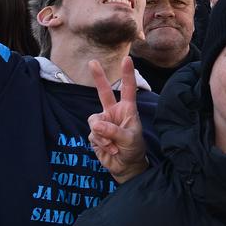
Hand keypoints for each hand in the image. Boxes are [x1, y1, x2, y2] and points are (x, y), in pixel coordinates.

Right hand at [88, 57, 147, 184]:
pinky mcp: (94, 134)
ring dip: (102, 134)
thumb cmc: (133, 149)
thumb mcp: (128, 139)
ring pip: (94, 120)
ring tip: (114, 145)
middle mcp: (114, 112)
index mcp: (127, 110)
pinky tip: (110, 150)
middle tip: (92, 62)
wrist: (125, 166)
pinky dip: (101, 143)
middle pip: (104, 92)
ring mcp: (103, 122)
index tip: (127, 59)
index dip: (127, 74)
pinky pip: (92, 134)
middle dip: (98, 77)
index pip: (128, 89)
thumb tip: (95, 125)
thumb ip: (113, 131)